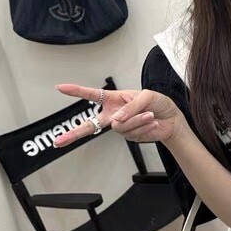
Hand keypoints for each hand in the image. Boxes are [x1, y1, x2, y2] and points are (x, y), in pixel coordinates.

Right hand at [53, 84, 181, 147]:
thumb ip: (130, 106)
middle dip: (73, 134)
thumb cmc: (158, 103)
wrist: (171, 119)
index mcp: (113, 99)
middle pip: (89, 125)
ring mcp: (121, 127)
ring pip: (120, 126)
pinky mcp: (130, 137)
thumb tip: (117, 120)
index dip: (76, 91)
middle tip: (58, 142)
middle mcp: (114, 114)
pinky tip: (150, 123)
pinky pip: (131, 133)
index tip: (60, 88)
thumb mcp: (146, 96)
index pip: (91, 94)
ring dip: (137, 120)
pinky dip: (143, 126)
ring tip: (149, 115)